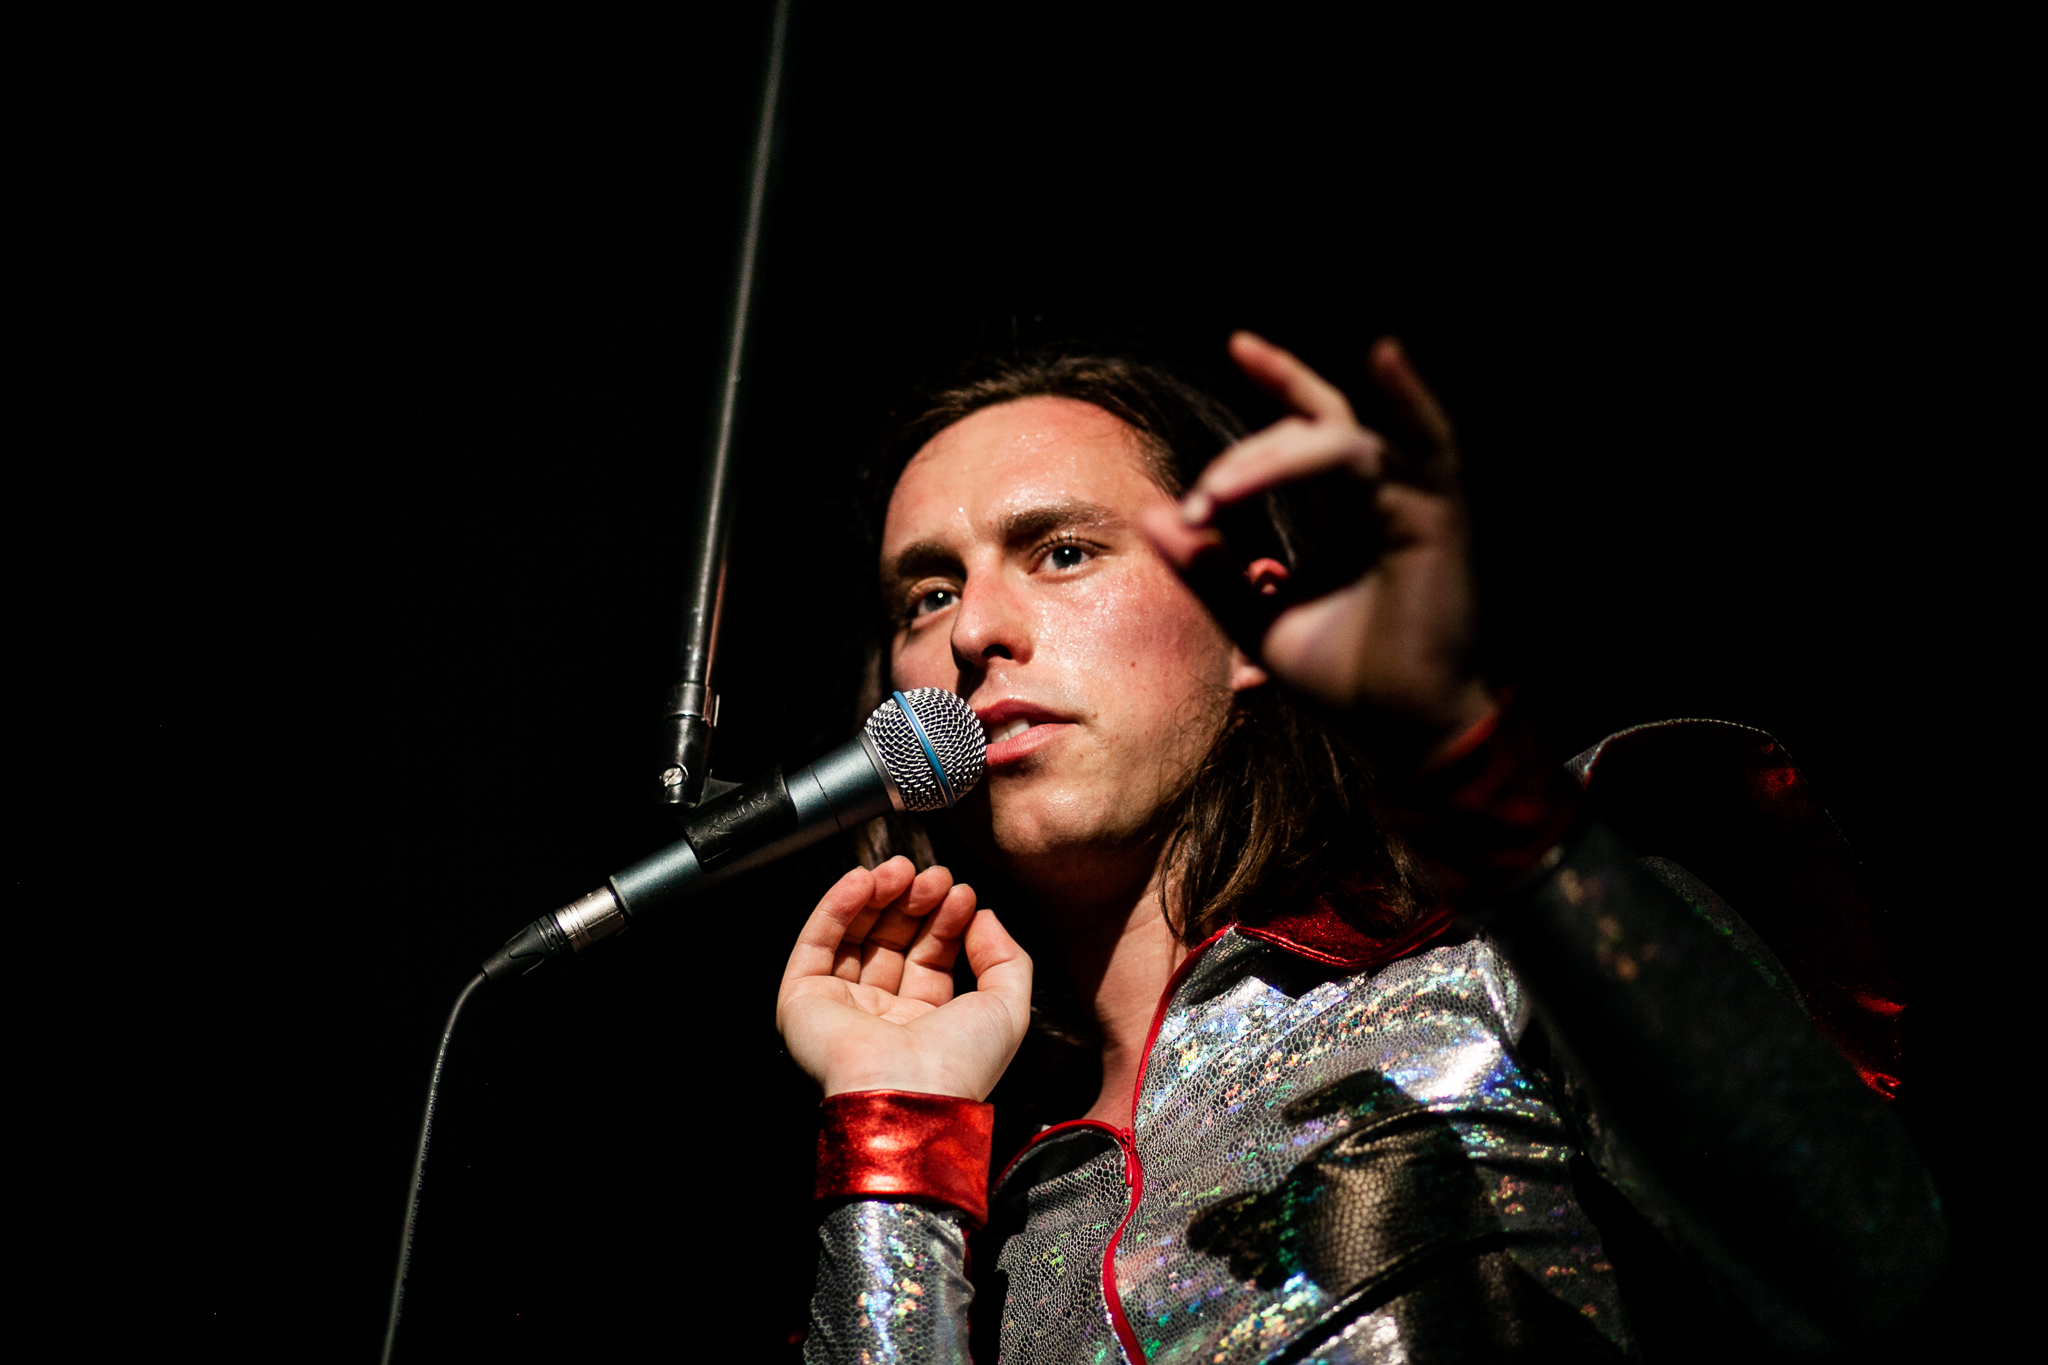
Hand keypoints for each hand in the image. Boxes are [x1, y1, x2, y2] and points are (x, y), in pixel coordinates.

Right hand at [776, 857, 1031, 1099]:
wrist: (907, 1097)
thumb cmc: (959, 1065)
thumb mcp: (1008, 1008)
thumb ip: (1006, 957)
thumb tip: (984, 917)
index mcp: (925, 1025)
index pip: (931, 956)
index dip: (945, 920)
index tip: (961, 891)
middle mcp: (881, 1016)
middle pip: (892, 940)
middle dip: (914, 902)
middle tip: (933, 876)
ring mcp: (840, 1006)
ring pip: (854, 935)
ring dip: (878, 895)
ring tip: (903, 870)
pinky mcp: (802, 1000)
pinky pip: (817, 942)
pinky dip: (837, 904)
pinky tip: (864, 878)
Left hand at [1139, 332, 1494, 760]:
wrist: (1400, 734)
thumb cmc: (1346, 683)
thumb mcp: (1255, 618)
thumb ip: (1207, 569)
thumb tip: (1150, 515)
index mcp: (1343, 515)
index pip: (1305, 430)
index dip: (1276, 386)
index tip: (1231, 368)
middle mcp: (1378, 498)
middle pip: (1313, 429)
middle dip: (1250, 455)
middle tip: (1203, 500)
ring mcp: (1411, 503)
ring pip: (1341, 443)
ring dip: (1277, 458)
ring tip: (1220, 491)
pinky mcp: (1437, 519)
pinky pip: (1429, 446)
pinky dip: (1412, 399)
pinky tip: (1387, 356)